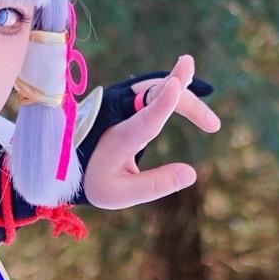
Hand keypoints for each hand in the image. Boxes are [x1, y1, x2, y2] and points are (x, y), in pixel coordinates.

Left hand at [80, 55, 221, 210]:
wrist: (65, 162)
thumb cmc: (94, 180)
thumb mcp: (120, 195)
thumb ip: (155, 185)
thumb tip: (191, 174)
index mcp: (118, 138)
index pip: (143, 119)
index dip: (160, 103)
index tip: (175, 84)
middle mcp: (119, 114)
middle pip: (156, 94)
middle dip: (186, 103)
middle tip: (213, 125)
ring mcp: (120, 102)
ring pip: (156, 87)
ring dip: (185, 98)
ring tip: (210, 123)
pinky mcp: (125, 100)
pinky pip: (153, 89)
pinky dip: (175, 94)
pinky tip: (196, 109)